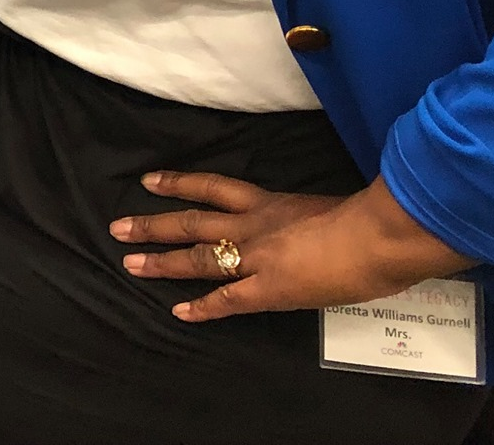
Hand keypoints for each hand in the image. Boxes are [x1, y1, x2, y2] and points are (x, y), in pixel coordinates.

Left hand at [108, 170, 473, 322]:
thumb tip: (312, 225)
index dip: (179, 183)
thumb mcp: (327, 206)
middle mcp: (253, 225)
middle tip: (118, 227)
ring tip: (130, 263)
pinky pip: (228, 301)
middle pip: (192, 222)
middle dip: (154, 225)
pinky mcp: (268, 289)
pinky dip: (202, 308)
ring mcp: (256, 257)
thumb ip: (309, 216)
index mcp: (269, 202)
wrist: (376, 235)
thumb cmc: (367, 217)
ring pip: (199, 258)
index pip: (214, 187)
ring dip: (163, 262)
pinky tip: (179, 312)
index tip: (149, 181)